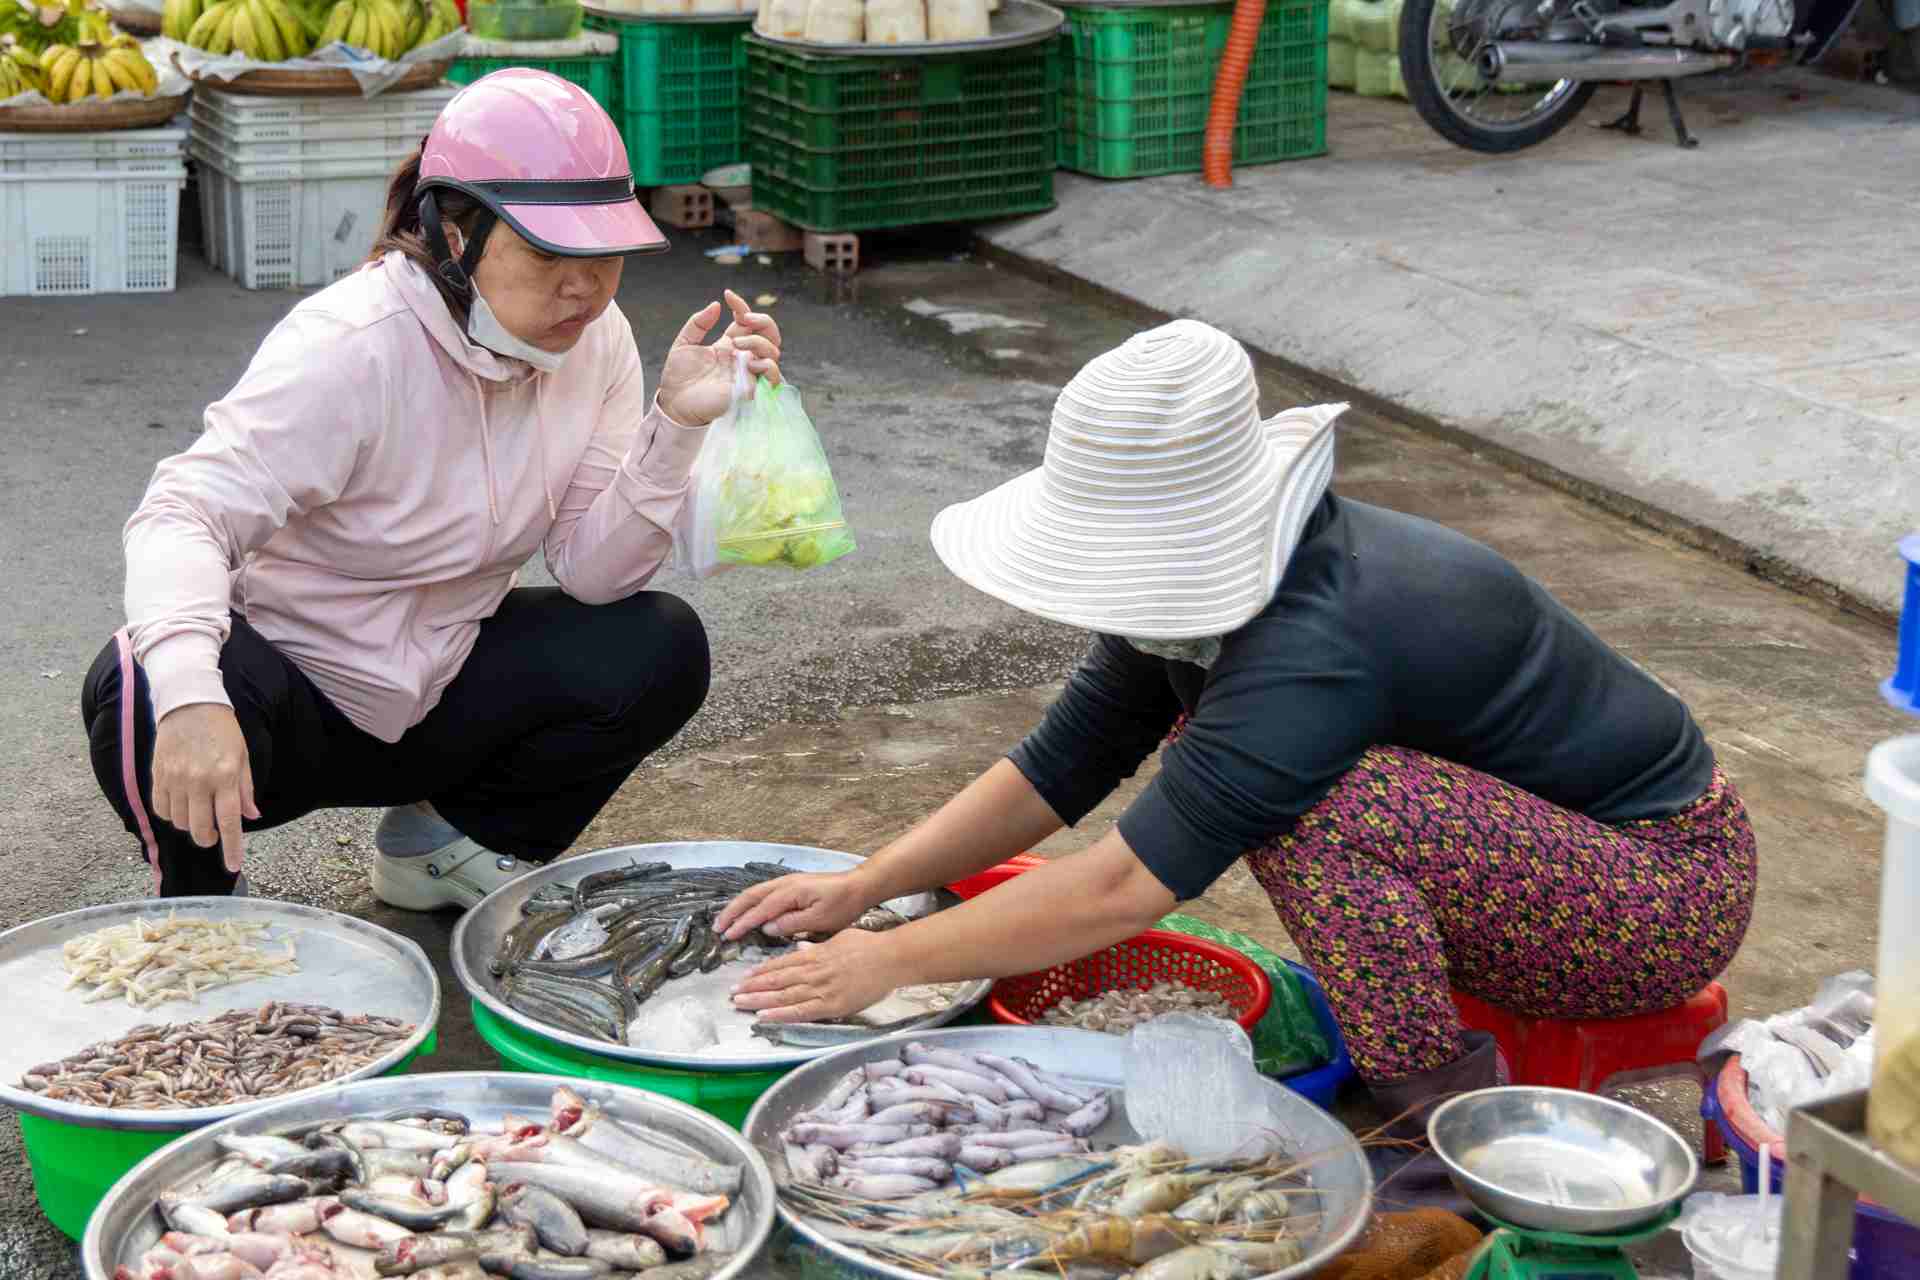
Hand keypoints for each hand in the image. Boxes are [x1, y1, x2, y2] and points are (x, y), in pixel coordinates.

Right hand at [151, 703, 258, 873]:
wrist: (189, 704)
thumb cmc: (222, 730)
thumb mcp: (243, 756)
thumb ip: (245, 789)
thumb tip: (251, 816)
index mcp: (226, 776)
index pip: (230, 821)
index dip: (231, 847)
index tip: (233, 866)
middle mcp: (199, 781)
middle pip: (199, 829)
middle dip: (208, 839)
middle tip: (214, 835)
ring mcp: (175, 779)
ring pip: (180, 822)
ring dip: (191, 825)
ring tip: (199, 812)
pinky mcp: (157, 776)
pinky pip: (162, 809)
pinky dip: (172, 814)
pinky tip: (181, 805)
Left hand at [655, 289, 782, 427]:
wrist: (673, 402)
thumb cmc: (678, 376)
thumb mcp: (684, 343)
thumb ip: (698, 323)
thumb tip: (716, 305)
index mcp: (729, 344)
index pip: (747, 321)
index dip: (741, 305)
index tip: (728, 296)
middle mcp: (742, 356)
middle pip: (769, 334)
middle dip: (762, 320)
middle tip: (743, 318)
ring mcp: (747, 372)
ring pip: (773, 352)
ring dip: (758, 341)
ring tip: (736, 343)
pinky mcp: (748, 388)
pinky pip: (771, 376)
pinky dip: (767, 364)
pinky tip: (749, 361)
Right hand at [714, 871, 870, 940]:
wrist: (859, 885)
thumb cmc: (843, 904)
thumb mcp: (820, 919)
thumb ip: (791, 923)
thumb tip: (766, 927)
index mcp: (790, 892)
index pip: (760, 909)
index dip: (742, 923)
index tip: (727, 936)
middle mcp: (784, 884)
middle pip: (750, 896)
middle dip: (732, 912)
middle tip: (717, 928)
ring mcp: (787, 882)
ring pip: (755, 892)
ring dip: (738, 906)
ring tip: (724, 920)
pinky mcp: (791, 885)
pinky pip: (763, 892)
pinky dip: (750, 902)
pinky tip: (745, 910)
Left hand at [730, 929, 901, 1022]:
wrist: (891, 958)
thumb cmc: (870, 947)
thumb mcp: (841, 938)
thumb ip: (819, 945)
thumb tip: (802, 945)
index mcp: (815, 954)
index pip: (782, 964)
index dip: (761, 971)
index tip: (745, 977)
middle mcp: (813, 971)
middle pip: (777, 980)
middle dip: (753, 987)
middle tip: (733, 993)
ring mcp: (821, 989)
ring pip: (783, 995)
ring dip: (759, 1000)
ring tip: (740, 1003)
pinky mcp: (832, 1005)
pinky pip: (801, 1011)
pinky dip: (781, 1014)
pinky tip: (764, 1016)